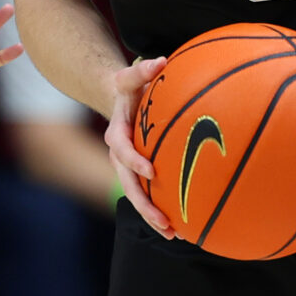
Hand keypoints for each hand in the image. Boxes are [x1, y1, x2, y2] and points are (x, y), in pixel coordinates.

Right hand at [103, 55, 174, 237]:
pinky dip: (159, 211)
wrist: (116, 101)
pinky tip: (179, 228)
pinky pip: (145, 194)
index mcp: (116, 134)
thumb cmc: (129, 88)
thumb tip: (161, 62)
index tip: (151, 172)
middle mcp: (118, 156)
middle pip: (128, 184)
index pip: (122, 151)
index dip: (135, 161)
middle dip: (144, 204)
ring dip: (152, 216)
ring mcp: (126, 168)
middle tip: (163, 219)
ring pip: (136, 196)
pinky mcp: (136, 174)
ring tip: (173, 234)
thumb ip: (142, 70)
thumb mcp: (130, 77)